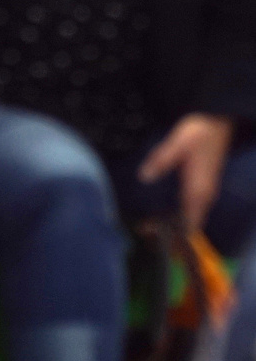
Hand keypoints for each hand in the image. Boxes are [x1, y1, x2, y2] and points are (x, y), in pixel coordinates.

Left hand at [138, 113, 233, 230]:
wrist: (217, 122)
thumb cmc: (198, 132)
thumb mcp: (177, 142)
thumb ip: (161, 159)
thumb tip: (143, 177)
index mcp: (199, 188)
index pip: (190, 221)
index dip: (175, 234)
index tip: (155, 239)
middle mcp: (204, 194)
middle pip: (188, 221)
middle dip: (169, 230)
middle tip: (142, 231)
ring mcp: (203, 189)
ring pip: (189, 214)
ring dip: (171, 222)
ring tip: (146, 225)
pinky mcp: (200, 184)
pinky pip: (188, 205)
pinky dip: (175, 211)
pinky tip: (159, 210)